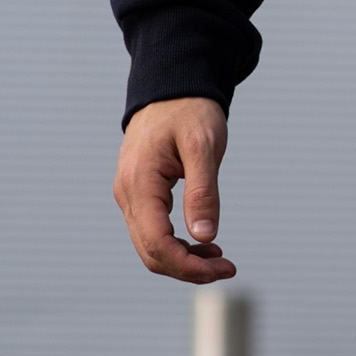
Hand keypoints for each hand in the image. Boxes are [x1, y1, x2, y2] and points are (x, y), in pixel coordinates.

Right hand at [113, 96, 236, 283]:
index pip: (157, 243)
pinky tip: (203, 241)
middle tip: (228, 267)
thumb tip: (206, 236)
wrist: (173, 87)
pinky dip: (176, 244)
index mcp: (140, 183)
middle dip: (188, 268)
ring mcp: (130, 195)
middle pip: (150, 252)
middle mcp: (127, 193)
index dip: (188, 265)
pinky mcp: (139, 193)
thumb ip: (203, 191)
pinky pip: (152, 230)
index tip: (224, 268)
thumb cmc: (191, 111)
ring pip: (149, 245)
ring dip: (183, 259)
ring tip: (219, 258)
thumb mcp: (204, 146)